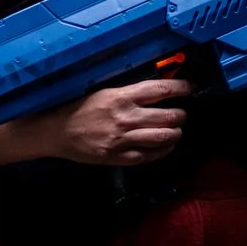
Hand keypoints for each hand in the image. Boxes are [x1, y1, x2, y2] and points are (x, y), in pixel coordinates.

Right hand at [41, 77, 189, 166]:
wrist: (57, 132)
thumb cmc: (79, 108)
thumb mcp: (104, 92)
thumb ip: (130, 93)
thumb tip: (157, 91)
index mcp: (121, 97)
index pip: (160, 90)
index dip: (180, 88)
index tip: (189, 88)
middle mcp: (126, 117)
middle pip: (167, 116)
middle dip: (180, 115)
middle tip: (181, 114)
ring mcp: (123, 140)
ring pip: (162, 137)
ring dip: (175, 133)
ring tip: (176, 130)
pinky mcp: (119, 157)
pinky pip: (149, 156)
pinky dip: (162, 151)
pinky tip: (166, 146)